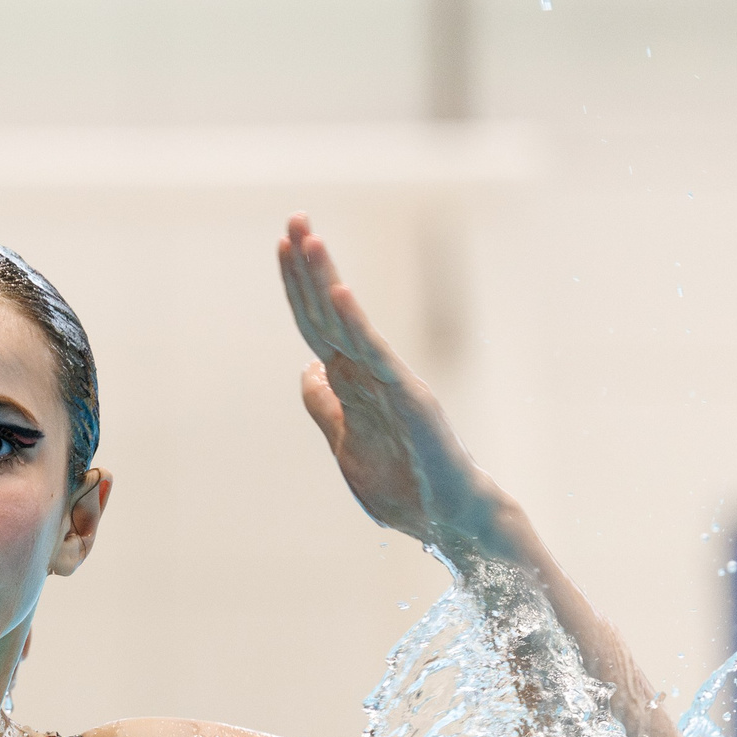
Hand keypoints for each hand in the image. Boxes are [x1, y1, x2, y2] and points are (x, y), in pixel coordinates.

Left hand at [278, 213, 514, 565]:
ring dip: (326, 280)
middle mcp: (370, 374)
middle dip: (310, 265)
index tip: (284, 243)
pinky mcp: (410, 400)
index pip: (316, 325)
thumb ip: (325, 408)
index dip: (297, 286)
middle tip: (296, 216)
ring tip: (310, 238)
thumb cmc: (405, 486)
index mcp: (352, 383)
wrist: (451, 520)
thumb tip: (307, 371)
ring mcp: (391, 383)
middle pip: (329, 312)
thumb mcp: (345, 444)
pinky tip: (338, 293)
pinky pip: (376, 358)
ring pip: (349, 324)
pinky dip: (356, 325)